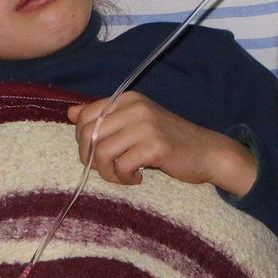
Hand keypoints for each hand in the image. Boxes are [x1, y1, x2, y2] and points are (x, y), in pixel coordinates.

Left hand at [66, 91, 256, 195]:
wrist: (207, 152)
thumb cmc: (169, 140)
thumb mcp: (135, 122)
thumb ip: (105, 117)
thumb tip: (70, 112)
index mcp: (128, 99)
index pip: (85, 116)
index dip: (83, 140)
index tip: (97, 153)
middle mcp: (135, 107)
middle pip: (89, 136)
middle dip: (93, 159)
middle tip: (110, 169)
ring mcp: (146, 126)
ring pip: (102, 152)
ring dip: (108, 172)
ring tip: (123, 176)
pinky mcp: (155, 146)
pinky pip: (121, 166)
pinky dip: (125, 178)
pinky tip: (138, 178)